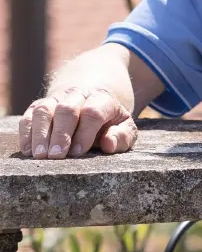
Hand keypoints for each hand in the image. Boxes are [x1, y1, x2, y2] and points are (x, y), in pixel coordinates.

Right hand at [19, 87, 138, 159]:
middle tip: (57, 156)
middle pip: (66, 109)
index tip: (79, 152)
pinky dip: (26, 133)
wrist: (92, 98)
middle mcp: (77, 95)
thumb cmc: (110, 121)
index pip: (93, 112)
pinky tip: (28, 151)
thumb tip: (109, 144)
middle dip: (61, 134)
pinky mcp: (38, 106)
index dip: (85, 132)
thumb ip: (122, 136)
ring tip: (40, 156)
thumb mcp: (125, 127)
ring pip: (44, 110)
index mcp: (102, 99)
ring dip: (40, 134)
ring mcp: (56, 99)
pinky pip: (28, 116)